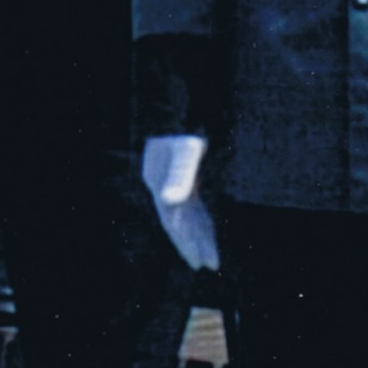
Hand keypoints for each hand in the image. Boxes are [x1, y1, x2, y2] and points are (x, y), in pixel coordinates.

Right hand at [140, 131, 217, 272]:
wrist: (178, 102)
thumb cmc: (183, 125)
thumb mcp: (185, 149)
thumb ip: (180, 174)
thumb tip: (171, 201)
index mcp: (160, 182)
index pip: (174, 220)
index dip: (188, 242)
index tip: (202, 261)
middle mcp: (164, 184)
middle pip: (178, 220)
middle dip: (192, 243)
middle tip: (206, 265)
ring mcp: (173, 179)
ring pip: (185, 213)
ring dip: (196, 233)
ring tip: (207, 254)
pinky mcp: (185, 172)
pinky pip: (191, 201)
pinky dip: (198, 216)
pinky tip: (204, 225)